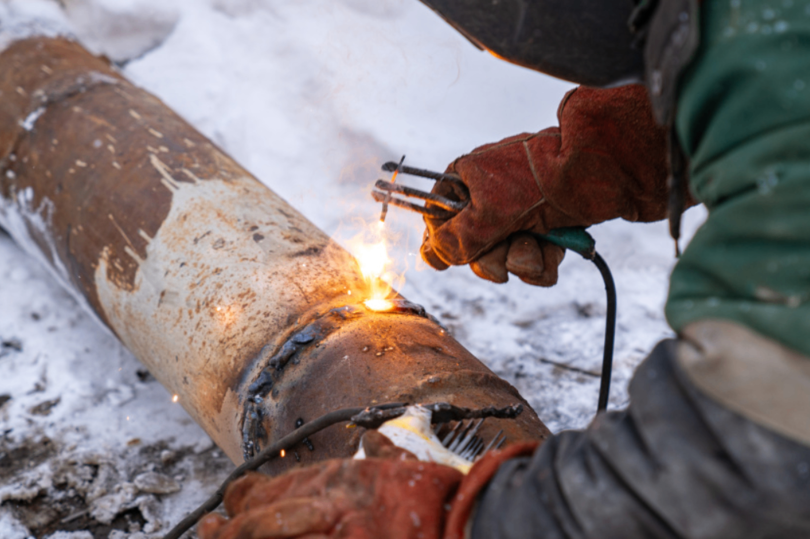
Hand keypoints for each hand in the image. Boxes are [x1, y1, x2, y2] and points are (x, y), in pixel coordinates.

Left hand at [198, 431, 462, 538]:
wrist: (457, 525)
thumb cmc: (432, 497)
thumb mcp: (403, 465)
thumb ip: (381, 452)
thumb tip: (370, 441)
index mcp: (333, 484)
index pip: (270, 488)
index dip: (245, 496)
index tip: (233, 499)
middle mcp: (321, 510)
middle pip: (256, 522)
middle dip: (226, 530)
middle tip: (207, 530)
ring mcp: (325, 537)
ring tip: (214, 538)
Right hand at [421, 84, 669, 285]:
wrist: (601, 170)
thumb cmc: (540, 179)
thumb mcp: (488, 212)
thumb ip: (455, 239)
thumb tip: (432, 256)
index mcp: (466, 180)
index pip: (438, 218)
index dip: (445, 242)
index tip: (450, 260)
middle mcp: (490, 196)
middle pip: (471, 246)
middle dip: (492, 258)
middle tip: (504, 253)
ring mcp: (519, 213)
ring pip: (505, 258)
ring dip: (521, 260)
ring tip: (539, 245)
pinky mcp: (546, 227)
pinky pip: (532, 260)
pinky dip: (544, 262)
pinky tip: (555, 250)